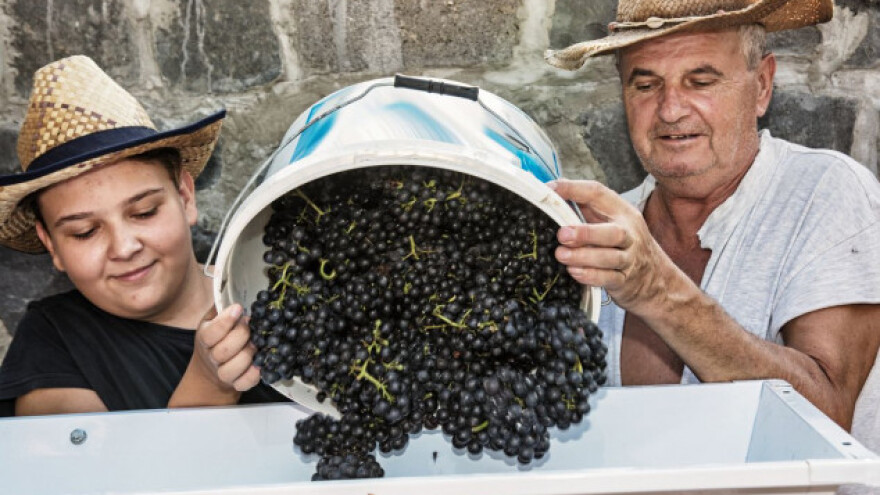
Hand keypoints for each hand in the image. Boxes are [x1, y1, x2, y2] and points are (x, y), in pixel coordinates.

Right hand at [192, 304, 260, 391]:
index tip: (239, 309)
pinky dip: (254, 375)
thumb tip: (229, 285)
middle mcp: (211, 357)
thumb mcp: (213, 319)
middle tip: (250, 327)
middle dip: (241, 336)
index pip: (211, 333)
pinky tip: (260, 364)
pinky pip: (244, 383)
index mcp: (205, 338)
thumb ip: (221, 307)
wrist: (210, 367)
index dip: (225, 321)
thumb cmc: (217, 337)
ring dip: (248, 355)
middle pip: (224, 351)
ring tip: (256, 345)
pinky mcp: (235, 384)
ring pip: (232, 369)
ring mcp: (222, 373)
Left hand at [549, 179, 672, 311]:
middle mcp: (629, 234)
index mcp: (622, 212)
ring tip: (561, 255)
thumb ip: (586, 207)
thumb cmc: (622, 243)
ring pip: (610, 258)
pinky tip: (574, 272)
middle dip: (585, 233)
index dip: (573, 189)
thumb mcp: (610, 220)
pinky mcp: (625, 281)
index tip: (549, 189)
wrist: (655, 277)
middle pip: (612, 232)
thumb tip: (553, 191)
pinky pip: (609, 279)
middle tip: (562, 234)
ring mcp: (629, 259)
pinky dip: (591, 276)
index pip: (598, 194)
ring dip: (583, 257)